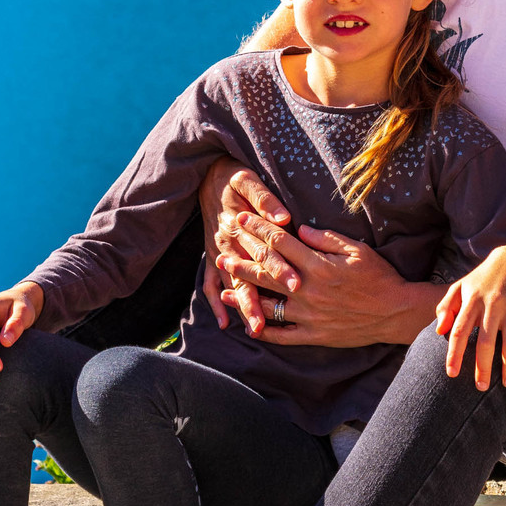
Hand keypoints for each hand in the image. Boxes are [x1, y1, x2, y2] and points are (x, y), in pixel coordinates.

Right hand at [199, 158, 292, 335]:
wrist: (208, 176)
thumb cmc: (234, 178)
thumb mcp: (248, 180)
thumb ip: (265, 199)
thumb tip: (284, 218)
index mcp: (240, 226)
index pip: (264, 251)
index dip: (280, 267)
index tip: (297, 283)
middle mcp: (228, 243)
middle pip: (249, 274)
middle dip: (263, 297)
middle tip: (275, 318)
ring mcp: (219, 252)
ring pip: (232, 284)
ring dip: (243, 306)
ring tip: (257, 329)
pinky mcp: (212, 256)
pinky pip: (210, 284)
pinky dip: (216, 303)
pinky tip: (224, 322)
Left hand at [223, 222, 433, 348]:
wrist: (394, 313)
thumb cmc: (379, 277)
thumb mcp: (356, 250)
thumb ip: (326, 239)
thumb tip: (300, 230)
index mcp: (318, 266)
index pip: (281, 243)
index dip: (259, 230)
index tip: (243, 220)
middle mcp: (308, 290)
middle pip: (267, 273)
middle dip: (242, 261)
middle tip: (222, 253)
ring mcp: (309, 315)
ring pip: (268, 305)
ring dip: (245, 296)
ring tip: (224, 290)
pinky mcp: (313, 335)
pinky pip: (283, 335)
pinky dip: (265, 330)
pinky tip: (250, 325)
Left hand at [435, 246, 505, 391]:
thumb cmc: (482, 279)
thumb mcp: (460, 286)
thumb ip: (445, 307)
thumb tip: (439, 332)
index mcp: (472, 300)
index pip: (459, 330)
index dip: (454, 353)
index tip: (451, 374)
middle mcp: (492, 304)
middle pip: (485, 341)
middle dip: (483, 367)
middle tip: (481, 387)